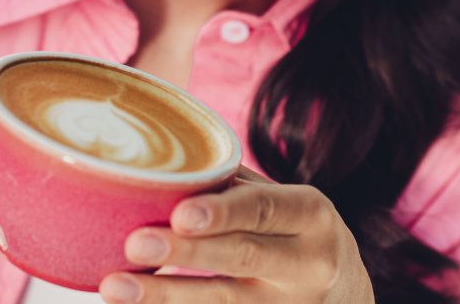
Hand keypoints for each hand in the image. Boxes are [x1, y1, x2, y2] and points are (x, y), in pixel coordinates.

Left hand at [100, 166, 373, 303]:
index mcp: (312, 215)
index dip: (223, 212)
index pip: (264, 210)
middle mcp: (309, 264)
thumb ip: (233, 188)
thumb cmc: (293, 230)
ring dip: (165, 296)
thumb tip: (154, 168)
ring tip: (115, 287)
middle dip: (186, 253)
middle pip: (241, 258)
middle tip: (134, 244)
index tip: (179, 213)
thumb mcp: (283, 202)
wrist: (345, 294)